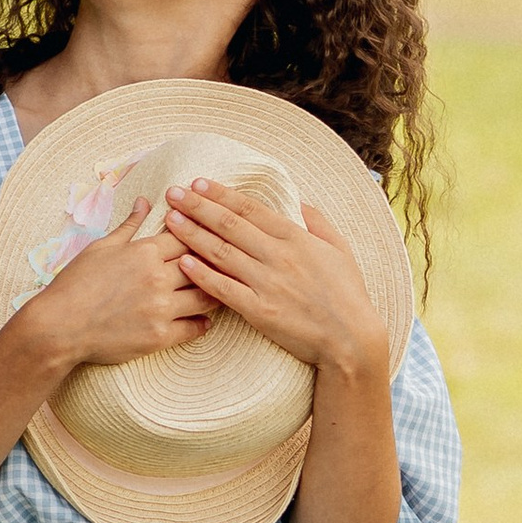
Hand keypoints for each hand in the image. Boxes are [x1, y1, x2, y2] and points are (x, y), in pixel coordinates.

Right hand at [24, 211, 208, 373]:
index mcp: (143, 252)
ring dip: (217, 292)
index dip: (202, 233)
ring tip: (224, 290)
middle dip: (217, 261)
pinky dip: (204, 324)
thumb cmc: (76, 284)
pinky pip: (195, 329)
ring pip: (206, 296)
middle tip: (230, 261)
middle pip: (203, 264)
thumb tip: (144, 201)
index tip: (212, 234)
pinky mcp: (159, 336)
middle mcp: (156, 278)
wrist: (59, 327)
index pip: (187, 236)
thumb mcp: (101, 247)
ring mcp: (160, 308)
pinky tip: (206, 320)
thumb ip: (129, 225)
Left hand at [163, 181, 388, 378]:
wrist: (351, 339)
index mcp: (296, 238)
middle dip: (198, 207)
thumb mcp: (340, 248)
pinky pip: (224, 290)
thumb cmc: (348, 294)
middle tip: (173, 193)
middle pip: (229, 225)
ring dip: (192, 234)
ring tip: (169, 220)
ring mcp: (267, 284)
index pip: (251, 209)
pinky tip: (182, 262)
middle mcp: (278, 257)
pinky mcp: (260, 311)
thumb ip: (317, 221)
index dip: (221, 194)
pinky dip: (202, 275)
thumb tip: (297, 200)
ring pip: (222, 253)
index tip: (198, 183)